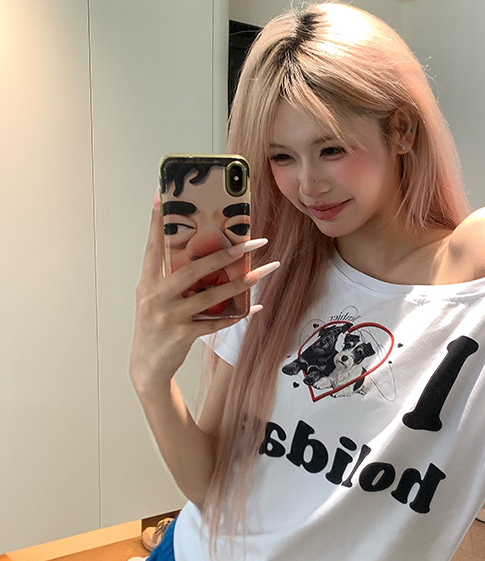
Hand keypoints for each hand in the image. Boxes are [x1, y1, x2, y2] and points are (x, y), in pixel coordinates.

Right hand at [129, 193, 278, 394]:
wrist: (146, 367)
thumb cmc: (155, 325)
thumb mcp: (154, 298)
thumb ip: (171, 278)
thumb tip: (205, 256)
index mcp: (147, 282)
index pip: (153, 245)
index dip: (155, 220)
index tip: (161, 194)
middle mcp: (156, 296)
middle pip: (193, 269)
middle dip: (224, 254)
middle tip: (250, 242)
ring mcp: (169, 316)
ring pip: (210, 295)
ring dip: (240, 283)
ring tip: (262, 271)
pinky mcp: (182, 335)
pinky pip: (215, 322)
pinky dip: (236, 314)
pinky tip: (254, 308)